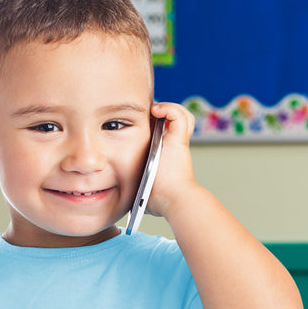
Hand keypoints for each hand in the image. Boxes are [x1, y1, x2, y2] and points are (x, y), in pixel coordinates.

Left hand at [145, 102, 196, 218]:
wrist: (172, 200)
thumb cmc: (157, 200)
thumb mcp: (143, 190)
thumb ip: (137, 186)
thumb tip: (126, 196)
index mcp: (166, 156)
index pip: (165, 134)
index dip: (155, 127)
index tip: (138, 126)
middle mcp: (174, 147)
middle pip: (176, 122)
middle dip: (161, 114)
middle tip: (145, 114)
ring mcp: (178, 142)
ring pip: (181, 116)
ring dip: (169, 109)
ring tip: (154, 111)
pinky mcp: (179, 139)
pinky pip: (178, 115)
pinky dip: (169, 109)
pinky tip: (156, 111)